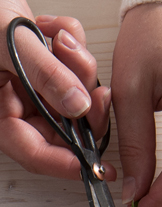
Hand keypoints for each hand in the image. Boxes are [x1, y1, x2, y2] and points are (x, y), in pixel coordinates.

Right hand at [0, 3, 112, 179]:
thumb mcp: (7, 43)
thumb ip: (44, 74)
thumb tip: (78, 106)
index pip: (34, 152)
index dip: (66, 163)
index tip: (96, 166)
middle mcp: (17, 105)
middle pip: (66, 127)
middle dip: (85, 104)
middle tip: (97, 89)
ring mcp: (34, 87)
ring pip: (76, 96)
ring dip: (80, 69)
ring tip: (63, 41)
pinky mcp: (47, 68)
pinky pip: (74, 68)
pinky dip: (73, 46)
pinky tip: (54, 29)